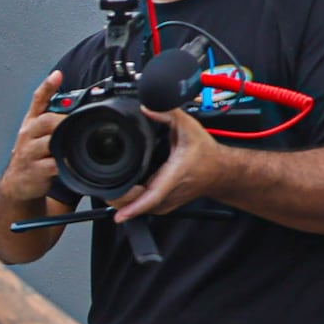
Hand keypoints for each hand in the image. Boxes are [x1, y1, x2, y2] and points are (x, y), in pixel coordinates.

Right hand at [0, 72, 64, 205]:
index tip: (57, 75)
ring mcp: (29, 153)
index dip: (47, 86)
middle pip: (46, 120)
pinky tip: (71, 163)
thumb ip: (52, 118)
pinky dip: (64, 164)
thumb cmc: (31, 155)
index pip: (37, 100)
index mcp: (31, 123)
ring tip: (75, 142)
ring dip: (63, 141)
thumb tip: (76, 104)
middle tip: (78, 122)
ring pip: (48, 142)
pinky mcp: (34, 170)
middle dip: (63, 121)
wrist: (16, 184)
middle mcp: (28, 135)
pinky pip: (52, 165)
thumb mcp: (36, 134)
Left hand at [109, 104, 223, 222]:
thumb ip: (168, 113)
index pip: (152, 197)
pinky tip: (124, 193)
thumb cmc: (206, 153)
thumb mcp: (189, 126)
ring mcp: (167, 201)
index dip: (134, 207)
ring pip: (141, 208)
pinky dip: (132, 202)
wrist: (220, 171)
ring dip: (124, 202)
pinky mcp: (164, 204)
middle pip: (140, 205)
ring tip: (110, 190)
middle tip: (103, 189)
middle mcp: (169, 193)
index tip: (119, 215)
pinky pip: (144, 206)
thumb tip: (147, 108)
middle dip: (119, 200)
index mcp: (173, 176)